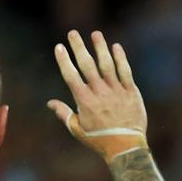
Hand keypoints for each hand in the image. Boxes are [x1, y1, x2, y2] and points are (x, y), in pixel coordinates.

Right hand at [48, 30, 147, 159]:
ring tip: (95, 34)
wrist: (126, 147)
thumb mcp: (78, 130)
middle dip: (79, 47)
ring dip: (100, 48)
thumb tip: (50, 103)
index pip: (71, 76)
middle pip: (87, 66)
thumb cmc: (100, 140)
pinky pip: (125, 72)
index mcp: (84, 102)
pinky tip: (116, 47)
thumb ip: (64, 114)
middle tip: (72, 33)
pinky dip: (121, 59)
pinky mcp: (131, 93)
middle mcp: (100, 93)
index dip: (64, 60)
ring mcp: (116, 91)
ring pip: (107, 65)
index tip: (59, 47)